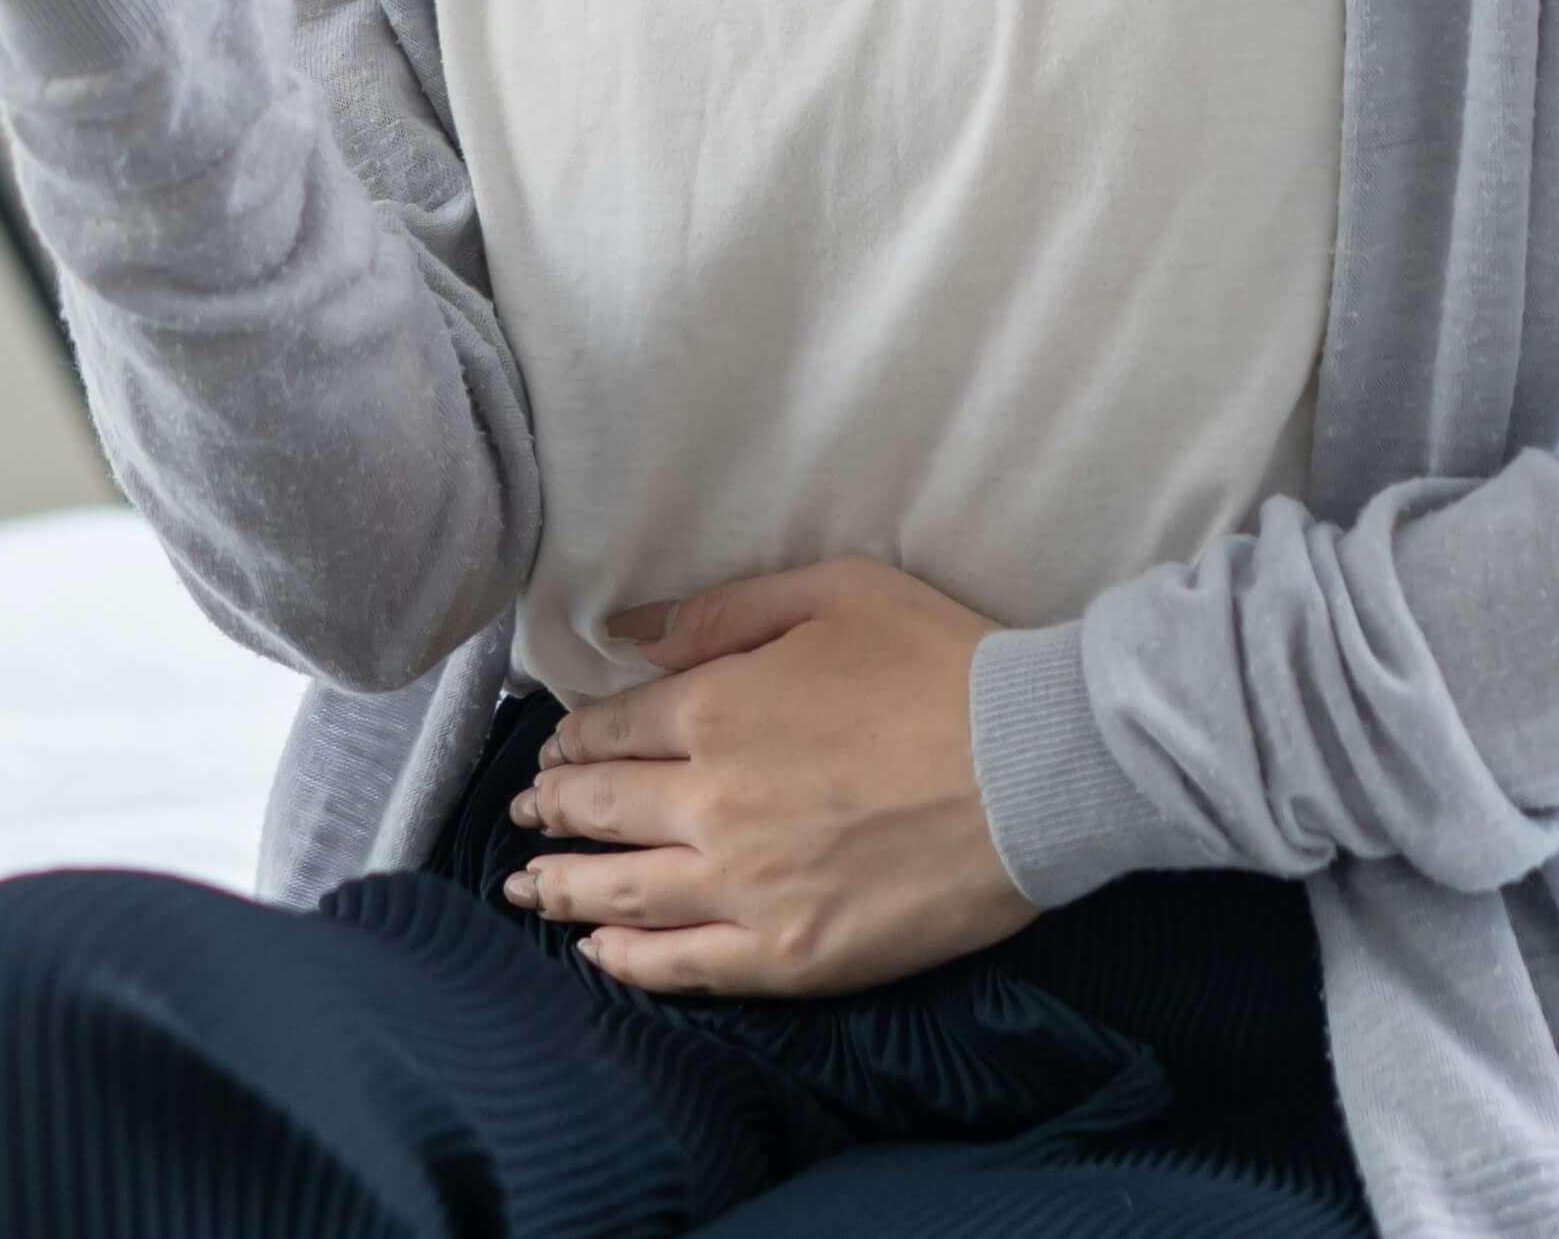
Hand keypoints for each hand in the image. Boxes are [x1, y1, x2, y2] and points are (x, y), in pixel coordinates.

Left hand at [504, 556, 1036, 995]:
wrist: (1037, 768)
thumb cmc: (943, 665)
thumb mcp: (832, 591)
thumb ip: (722, 611)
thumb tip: (635, 629)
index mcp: (716, 709)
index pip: (614, 730)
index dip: (575, 741)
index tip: (555, 750)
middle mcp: (711, 802)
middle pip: (602, 810)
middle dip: (550, 809)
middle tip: (521, 814)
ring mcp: (746, 887)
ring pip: (624, 893)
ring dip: (563, 889)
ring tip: (526, 890)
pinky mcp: (791, 954)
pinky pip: (685, 966)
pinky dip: (630, 963)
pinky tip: (601, 956)